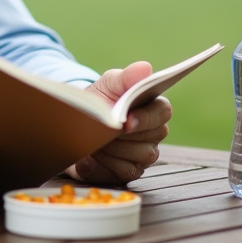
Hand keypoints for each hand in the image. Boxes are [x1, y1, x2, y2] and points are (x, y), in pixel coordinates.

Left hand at [67, 62, 171, 185]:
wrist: (79, 122)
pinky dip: (101, 167)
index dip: (146, 118)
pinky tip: (88, 159)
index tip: (127, 121)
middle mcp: (154, 134)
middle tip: (105, 131)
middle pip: (150, 139)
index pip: (162, 112)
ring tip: (95, 142)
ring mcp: (143, 155)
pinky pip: (122, 174)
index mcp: (154, 108)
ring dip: (113, 150)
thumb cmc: (100, 99)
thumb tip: (145, 68)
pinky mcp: (129, 172)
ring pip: (138, 158)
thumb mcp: (109, 84)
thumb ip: (126, 77)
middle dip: (124, 136)